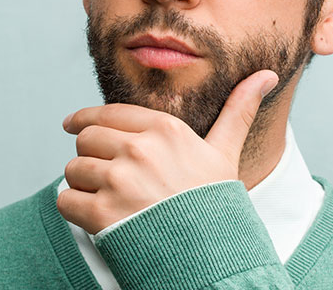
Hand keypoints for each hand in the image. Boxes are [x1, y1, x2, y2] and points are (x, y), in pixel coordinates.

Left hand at [56, 69, 279, 233]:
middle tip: (106, 176)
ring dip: (83, 185)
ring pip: (73, 169)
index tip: (73, 125)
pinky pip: (66, 200)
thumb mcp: (226, 153)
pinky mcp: (101, 214)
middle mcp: (138, 150)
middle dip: (91, 157)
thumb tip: (266, 76)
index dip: (86, 120)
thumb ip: (238, 111)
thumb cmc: (216, 205)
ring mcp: (118, 182)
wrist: (211, 258)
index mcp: (164, 129)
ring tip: (108, 199)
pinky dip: (76, 210)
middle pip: (86, 139)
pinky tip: (99, 218)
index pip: (107, 114)